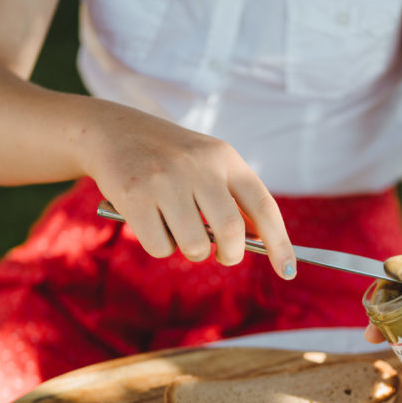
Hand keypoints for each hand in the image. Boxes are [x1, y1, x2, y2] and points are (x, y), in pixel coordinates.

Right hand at [82, 101, 296, 278]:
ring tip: (177, 229)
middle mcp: (199, 166)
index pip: (263, 206)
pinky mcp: (135, 196)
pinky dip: (160, 246)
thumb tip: (256, 242)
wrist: (113, 132)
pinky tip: (151, 222)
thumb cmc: (169, 159)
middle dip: (231, 255)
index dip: (280, 243)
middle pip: (231, 233)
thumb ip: (232, 198)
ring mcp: (166, 180)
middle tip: (223, 256)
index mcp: (225, 158)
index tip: (288, 271)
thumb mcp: (207, 164)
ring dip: (191, 251)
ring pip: (195, 246)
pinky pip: (161, 247)